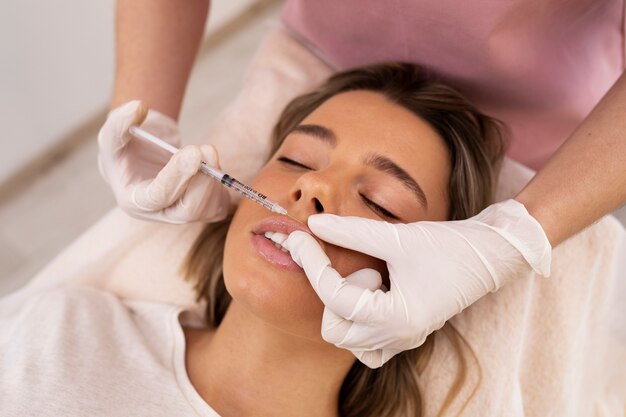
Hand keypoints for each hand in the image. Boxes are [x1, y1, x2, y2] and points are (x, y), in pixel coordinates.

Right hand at [97, 101, 229, 222]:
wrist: (147, 151)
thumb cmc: (128, 145)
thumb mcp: (115, 131)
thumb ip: (120, 121)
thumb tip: (138, 108)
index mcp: (134, 200)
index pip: (157, 196)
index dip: (176, 176)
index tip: (193, 152)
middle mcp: (159, 213)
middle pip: (187, 210)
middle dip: (202, 179)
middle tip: (206, 148)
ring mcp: (181, 215)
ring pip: (207, 209)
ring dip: (214, 177)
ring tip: (207, 150)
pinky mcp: (202, 211)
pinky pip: (219, 207)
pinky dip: (220, 184)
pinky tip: (210, 166)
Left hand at [285, 199, 550, 367]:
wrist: (492, 254)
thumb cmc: (451, 245)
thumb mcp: (397, 236)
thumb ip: (351, 230)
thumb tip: (314, 222)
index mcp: (397, 318)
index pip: (334, 296)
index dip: (311, 263)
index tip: (298, 238)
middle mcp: (398, 337)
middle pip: (334, 328)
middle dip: (334, 292)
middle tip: (363, 265)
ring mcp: (403, 339)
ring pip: (348, 338)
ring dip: (347, 307)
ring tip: (375, 278)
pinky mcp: (406, 333)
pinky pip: (368, 344)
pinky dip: (360, 320)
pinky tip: (376, 291)